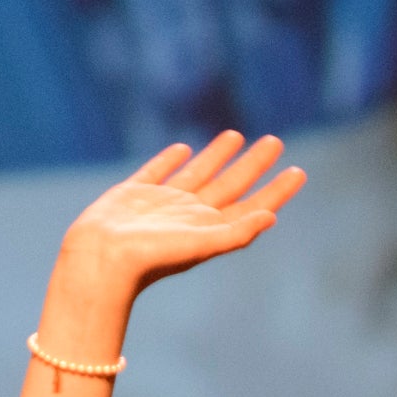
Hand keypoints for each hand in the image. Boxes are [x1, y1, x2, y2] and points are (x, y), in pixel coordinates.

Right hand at [0, 131, 303, 396]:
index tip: (298, 171)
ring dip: (218, 155)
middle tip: (276, 142)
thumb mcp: (198, 245)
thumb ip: (235, 233)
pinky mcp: (134, 194)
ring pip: (199, 173)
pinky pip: (159, 171)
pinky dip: (171, 159)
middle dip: (255, 165)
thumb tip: (271, 218)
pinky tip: (183, 148)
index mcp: (210, 230)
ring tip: (237, 135)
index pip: (252, 207)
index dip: (277, 191)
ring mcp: (163, 205)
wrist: (98, 261)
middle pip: (232, 185)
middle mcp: (190, 217)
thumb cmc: (149, 259)